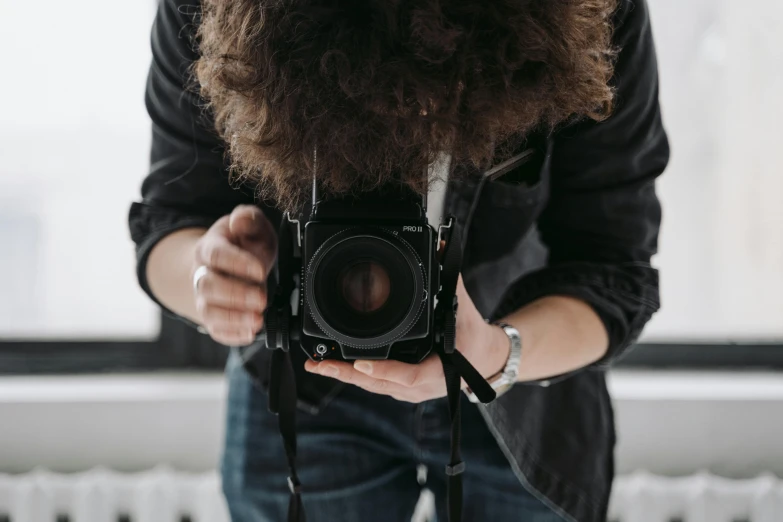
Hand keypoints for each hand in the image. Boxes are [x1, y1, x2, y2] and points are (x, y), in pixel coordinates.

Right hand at [192, 205, 276, 345]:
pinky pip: (215, 330)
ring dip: (234, 318)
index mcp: (209, 247)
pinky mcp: (213, 318)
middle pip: (207, 286)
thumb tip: (240, 220)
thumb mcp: (251, 226)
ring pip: (209, 312)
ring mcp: (204, 298)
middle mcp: (202, 274)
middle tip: (261, 297)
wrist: (226, 264)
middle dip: (235, 294)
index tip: (260, 270)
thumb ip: (249, 219)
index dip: (237, 263)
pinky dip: (232, 334)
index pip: (216, 255)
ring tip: (258, 319)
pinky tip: (249, 333)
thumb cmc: (243, 244)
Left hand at [304, 276, 510, 402]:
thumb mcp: (463, 306)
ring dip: (345, 376)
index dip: (385, 371)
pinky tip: (334, 367)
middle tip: (321, 364)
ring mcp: (412, 391)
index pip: (408, 376)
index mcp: (439, 369)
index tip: (362, 363)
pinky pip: (377, 384)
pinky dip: (355, 376)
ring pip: (374, 387)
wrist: (486, 359)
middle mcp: (423, 386)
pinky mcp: (403, 389)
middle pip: (381, 385)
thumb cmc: (473, 335)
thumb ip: (450, 277)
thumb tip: (441, 245)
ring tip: (317, 365)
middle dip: (348, 374)